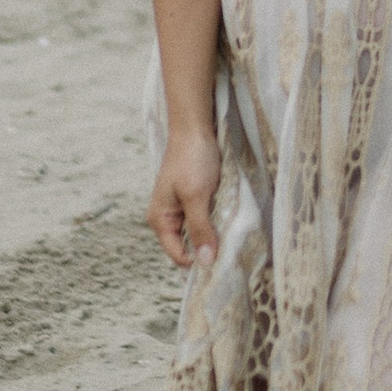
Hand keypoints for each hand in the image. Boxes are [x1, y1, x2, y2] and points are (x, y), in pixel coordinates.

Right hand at [149, 127, 222, 268]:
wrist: (195, 128)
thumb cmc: (192, 160)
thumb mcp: (196, 196)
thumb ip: (200, 229)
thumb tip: (205, 262)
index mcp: (160, 220)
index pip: (178, 256)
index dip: (199, 261)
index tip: (223, 262)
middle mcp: (168, 218)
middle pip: (189, 247)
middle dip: (208, 248)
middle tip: (230, 246)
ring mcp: (181, 209)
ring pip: (199, 234)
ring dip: (214, 233)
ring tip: (231, 230)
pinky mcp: (194, 200)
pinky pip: (205, 220)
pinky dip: (216, 220)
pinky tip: (228, 217)